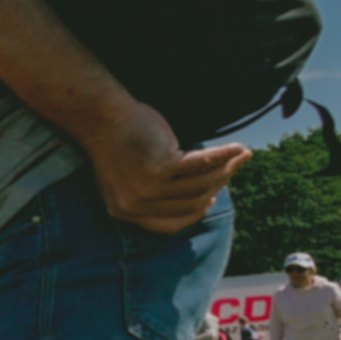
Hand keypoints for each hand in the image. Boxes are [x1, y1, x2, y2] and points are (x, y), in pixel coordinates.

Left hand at [78, 103, 248, 232]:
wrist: (100, 115)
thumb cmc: (117, 140)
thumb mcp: (128, 174)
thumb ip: (153, 192)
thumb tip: (201, 197)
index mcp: (124, 210)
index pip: (169, 224)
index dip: (194, 213)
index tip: (209, 199)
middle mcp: (134, 205)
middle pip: (190, 203)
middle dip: (217, 186)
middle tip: (232, 169)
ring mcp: (147, 188)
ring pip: (199, 185)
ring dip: (226, 170)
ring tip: (241, 156)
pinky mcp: (159, 168)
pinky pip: (201, 164)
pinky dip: (223, 156)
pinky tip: (237, 149)